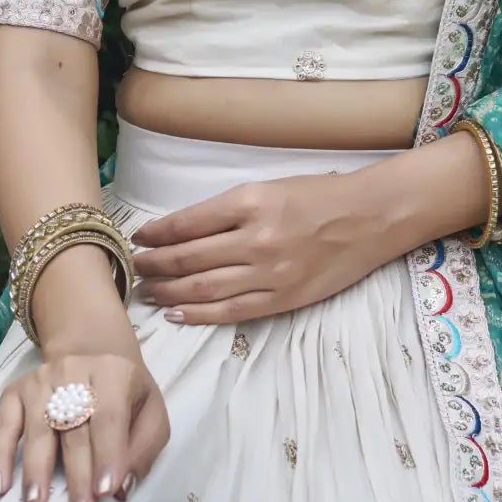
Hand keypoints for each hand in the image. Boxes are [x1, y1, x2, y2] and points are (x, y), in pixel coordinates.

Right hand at [0, 336, 168, 501]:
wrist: (92, 356)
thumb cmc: (126, 396)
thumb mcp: (151, 414)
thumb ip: (144, 449)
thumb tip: (123, 488)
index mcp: (113, 373)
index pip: (109, 418)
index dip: (107, 455)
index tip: (106, 492)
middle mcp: (73, 371)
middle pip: (74, 429)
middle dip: (77, 476)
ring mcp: (40, 380)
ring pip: (38, 428)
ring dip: (36, 469)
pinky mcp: (15, 391)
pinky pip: (3, 424)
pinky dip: (0, 455)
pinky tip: (1, 486)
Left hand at [132, 171, 398, 325]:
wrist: (369, 217)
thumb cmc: (319, 195)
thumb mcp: (268, 187)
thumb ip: (227, 209)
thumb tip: (180, 231)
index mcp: (251, 201)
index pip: (188, 223)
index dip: (157, 234)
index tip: (138, 239)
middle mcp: (257, 238)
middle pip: (189, 258)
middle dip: (154, 265)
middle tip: (133, 269)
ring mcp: (270, 272)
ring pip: (204, 288)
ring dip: (168, 292)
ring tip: (146, 291)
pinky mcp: (284, 298)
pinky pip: (232, 310)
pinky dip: (199, 314)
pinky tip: (176, 313)